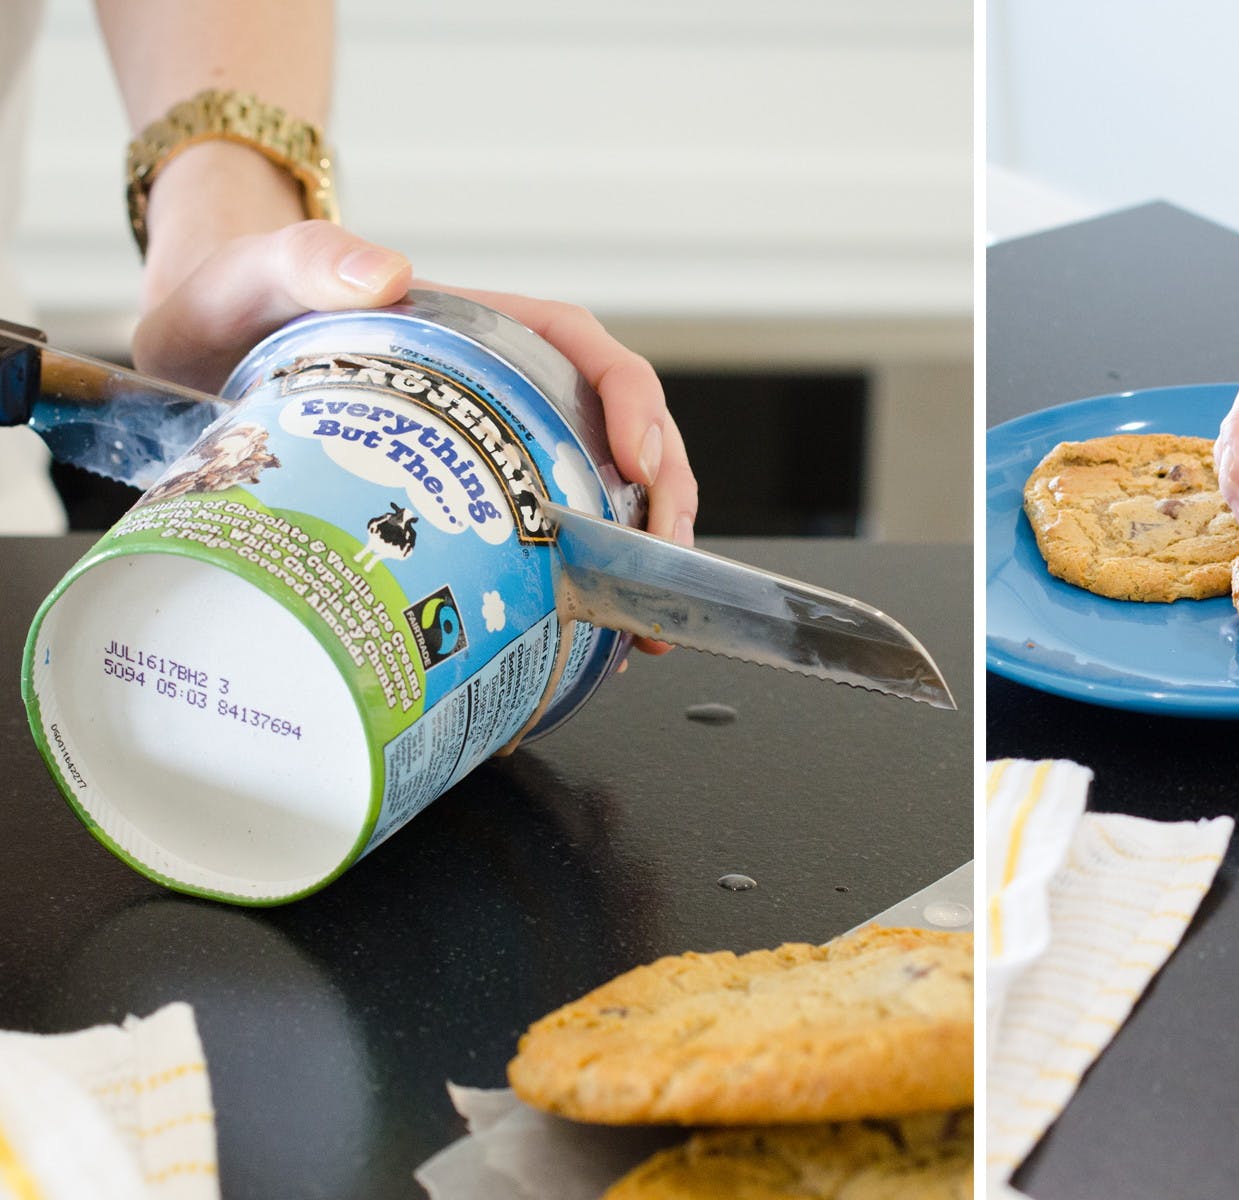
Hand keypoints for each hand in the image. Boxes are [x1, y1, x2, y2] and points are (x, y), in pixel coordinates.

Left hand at [133, 219, 697, 654]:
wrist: (198, 354)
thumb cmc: (241, 305)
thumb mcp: (268, 274)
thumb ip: (315, 259)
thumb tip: (386, 272)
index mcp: (491, 332)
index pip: (593, 357)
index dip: (635, 408)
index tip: (640, 463)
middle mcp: (511, 392)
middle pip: (623, 437)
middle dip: (661, 499)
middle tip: (657, 562)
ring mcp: (498, 451)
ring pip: (602, 495)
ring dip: (638, 553)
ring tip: (640, 622)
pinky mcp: (473, 505)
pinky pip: (549, 540)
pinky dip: (581, 587)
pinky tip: (589, 640)